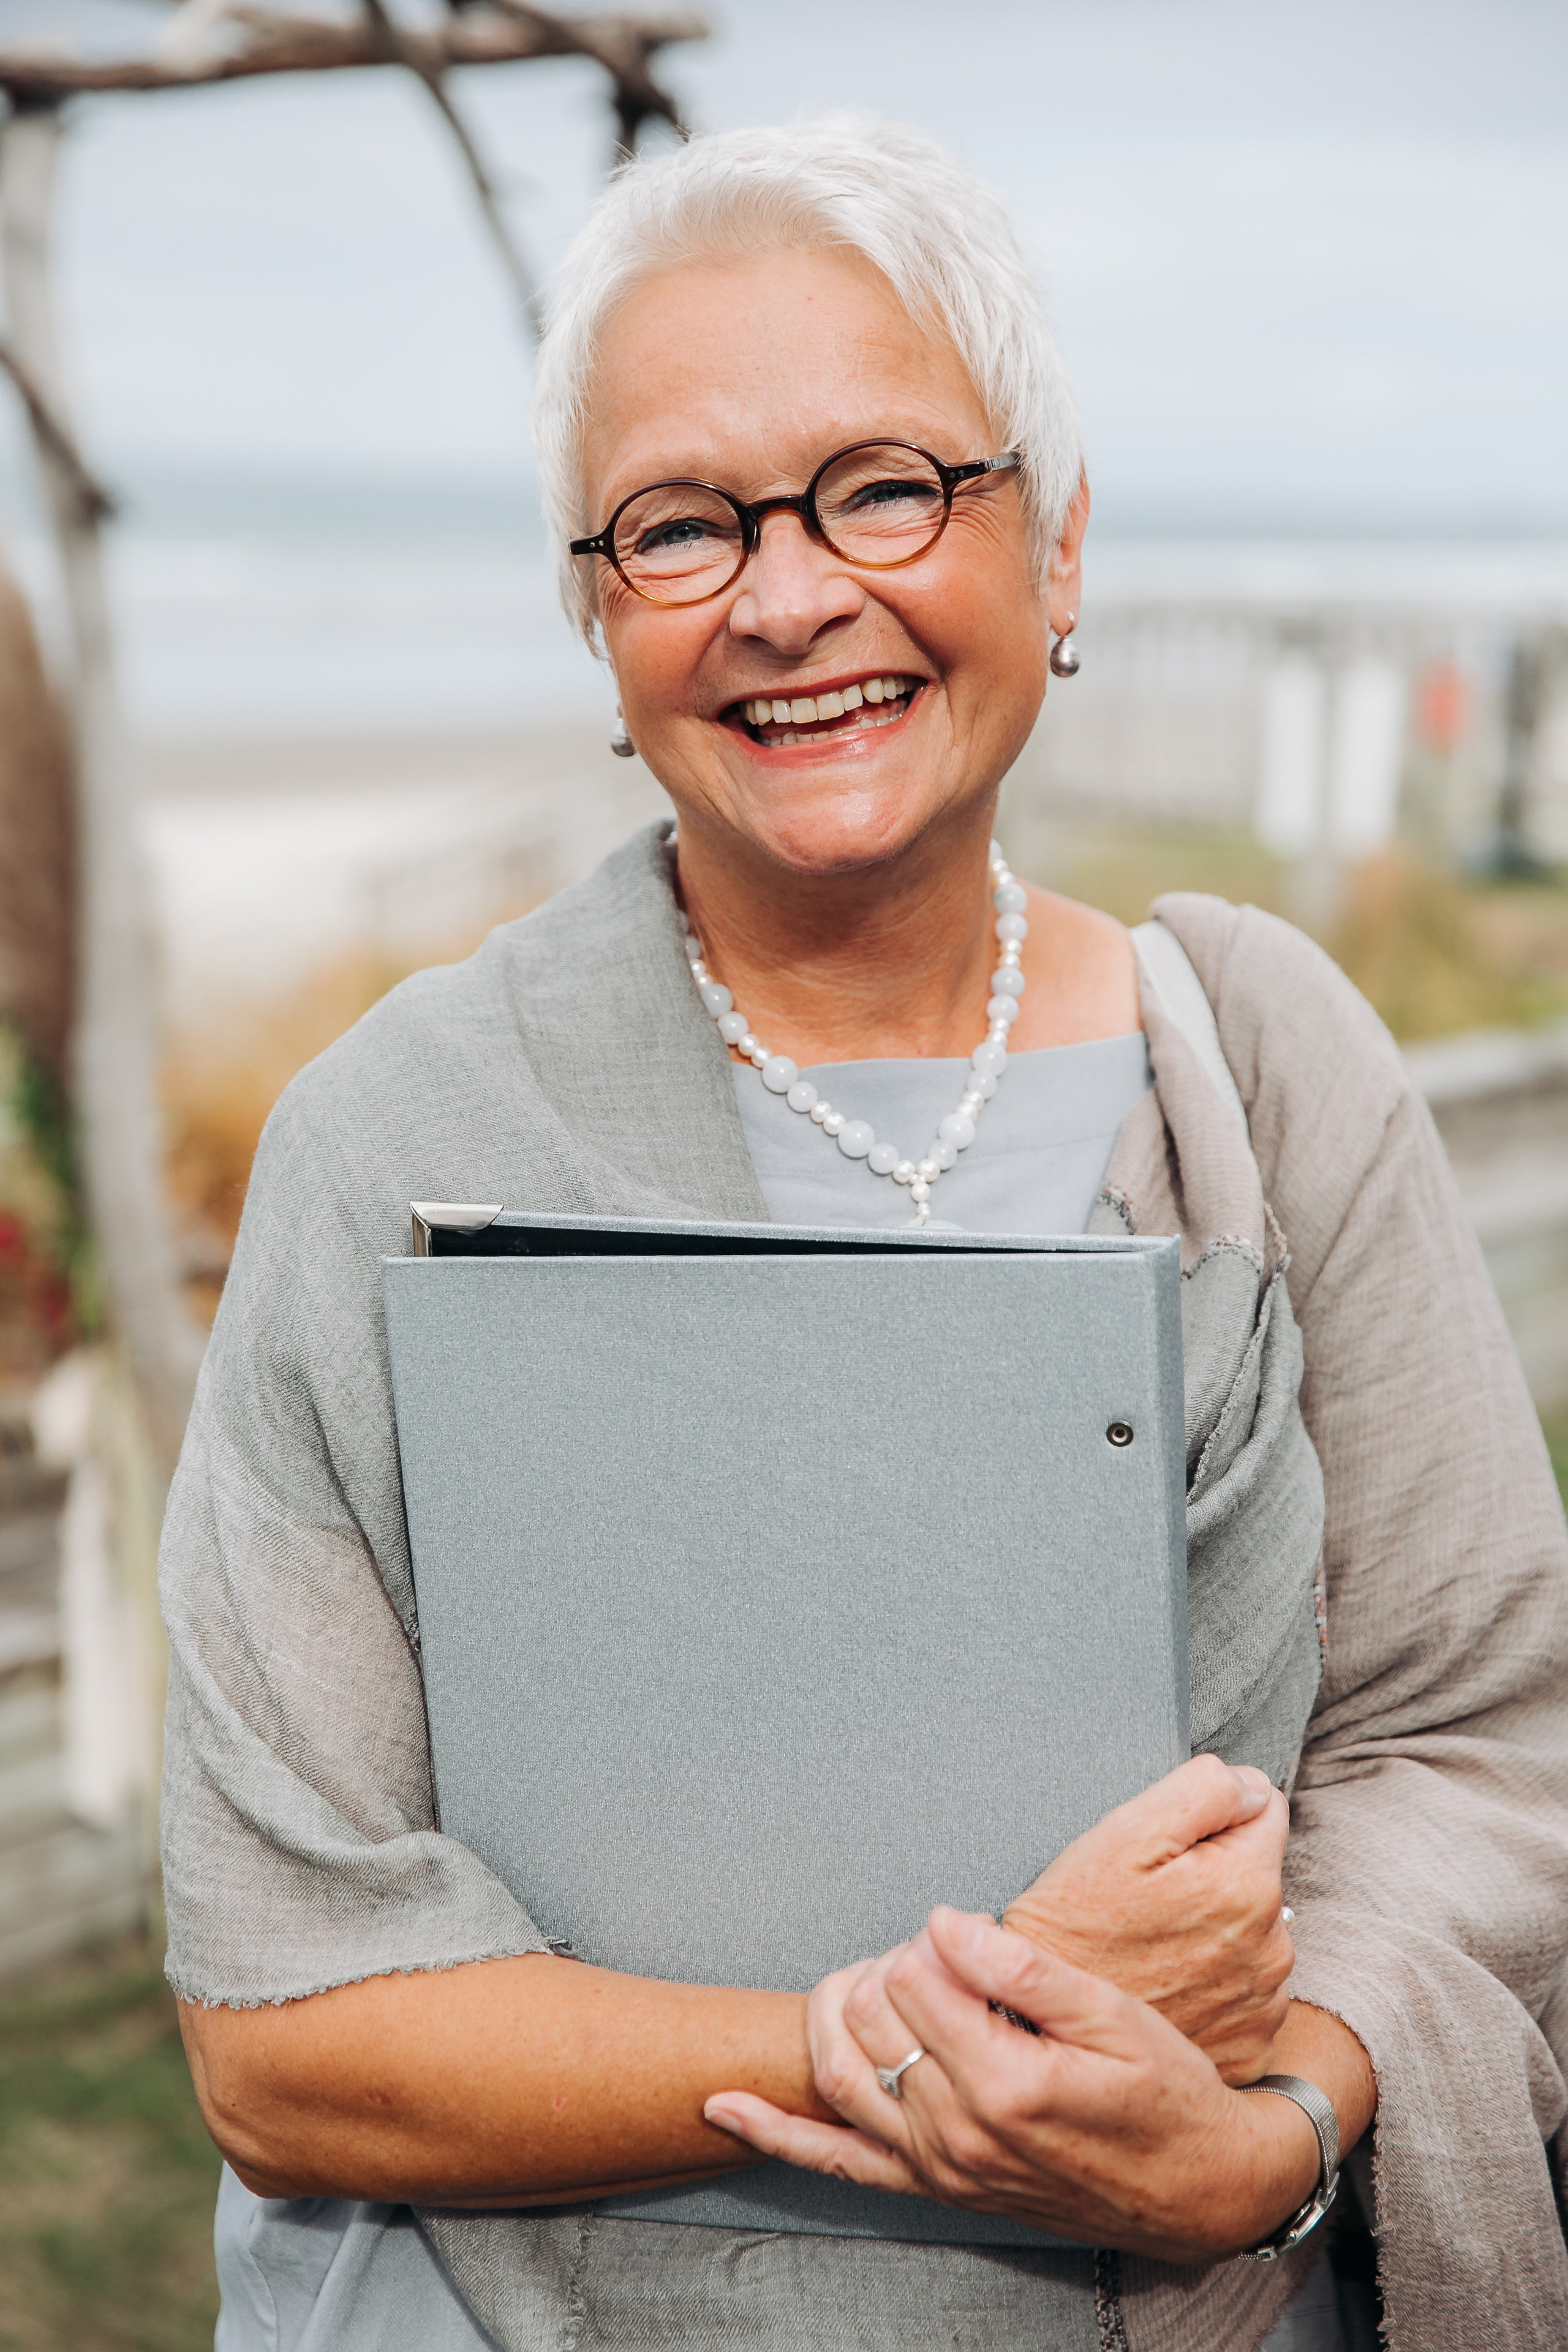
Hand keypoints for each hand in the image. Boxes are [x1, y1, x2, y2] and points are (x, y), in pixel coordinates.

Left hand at [705, 1908, 1320, 2261]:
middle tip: (934, 1957)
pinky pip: (835, 2164)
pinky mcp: (932, 2188)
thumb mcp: (1112, 2015)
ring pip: (839, 2075)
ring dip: (831, 2014)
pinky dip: (774, 2133)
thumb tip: (943, 1922)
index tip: (965, 1937)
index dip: (931, 1939)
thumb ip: (1021, 1969)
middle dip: (886, 1966)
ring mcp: (938, 2168)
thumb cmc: (1163, 2092)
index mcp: (1007, 2083)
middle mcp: (960, 2134)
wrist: (1196, 2189)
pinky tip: (723, 2105)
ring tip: (868, 1981)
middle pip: (869, 2018)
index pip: (914, 1977)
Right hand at [1002, 1755, 1292, 2082]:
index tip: (1170, 1847)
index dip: (1213, 1817)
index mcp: (1248, 1884)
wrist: (1043, 2028)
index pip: (1265, 1810)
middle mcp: (1271, 1948)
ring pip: (1252, 1936)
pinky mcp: (1250, 2046)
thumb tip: (1253, 1785)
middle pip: (1257, 1877)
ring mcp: (1263, 2004)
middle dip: (1215, 1876)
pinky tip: (1166, 1988)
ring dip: (1216, 1933)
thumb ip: (1204, 1789)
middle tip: (1149, 1900)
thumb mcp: (1124, 1833)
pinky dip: (1213, 1988)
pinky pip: (1244, 1995)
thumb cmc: (1073, 1926)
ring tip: (1152, 1946)